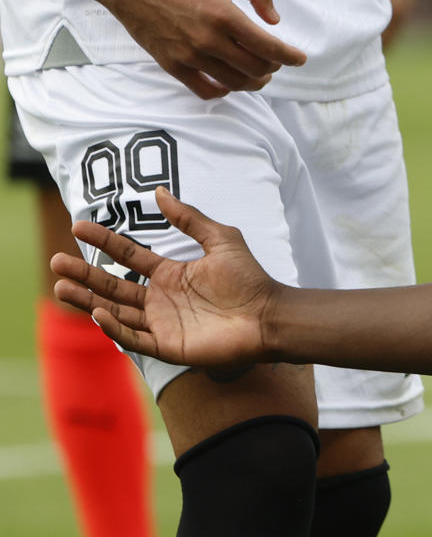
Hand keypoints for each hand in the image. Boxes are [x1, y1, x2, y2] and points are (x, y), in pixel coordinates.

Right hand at [51, 189, 280, 370]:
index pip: (128, 256)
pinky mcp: (168, 345)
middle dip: (85, 274)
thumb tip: (160, 191)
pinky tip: (98, 312)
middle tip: (56, 261)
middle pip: (113, 285)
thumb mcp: (220, 239)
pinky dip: (115, 328)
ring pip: (116, 311)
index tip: (79, 226)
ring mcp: (162, 323)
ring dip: (88, 300)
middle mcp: (161, 298)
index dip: (104, 242)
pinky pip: (135, 338)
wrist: (270, 314)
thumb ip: (189, 218)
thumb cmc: (250, 279)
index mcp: (170, 274)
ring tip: (61, 287)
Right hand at [97, 0, 307, 99]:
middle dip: (272, 67)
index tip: (300, 59)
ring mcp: (188, 56)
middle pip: (254, 69)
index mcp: (224, 15)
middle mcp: (207, 40)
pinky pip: (204, 91)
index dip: (289, 56)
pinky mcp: (171, 65)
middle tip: (275, 61)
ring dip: (253, 82)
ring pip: (234, 83)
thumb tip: (274, 21)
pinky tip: (230, 83)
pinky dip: (224, 91)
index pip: (267, 47)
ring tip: (259, 74)